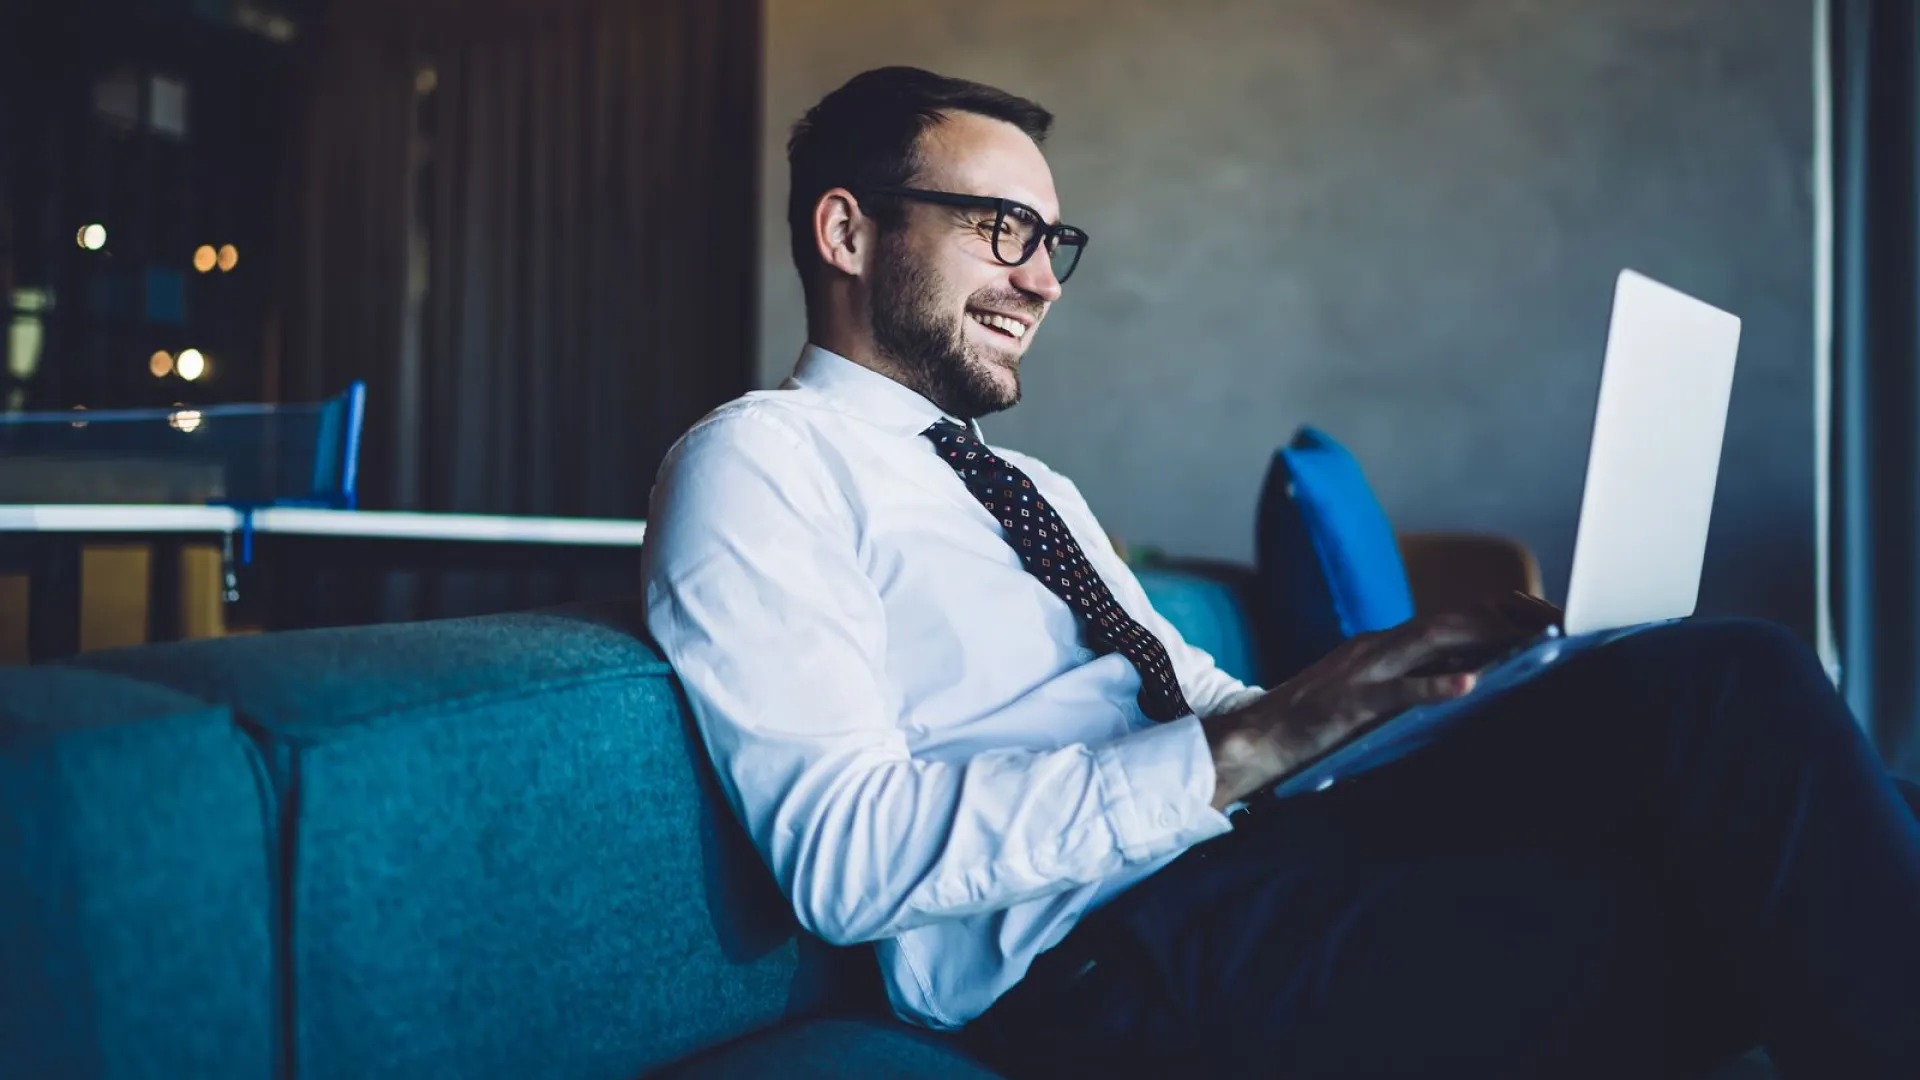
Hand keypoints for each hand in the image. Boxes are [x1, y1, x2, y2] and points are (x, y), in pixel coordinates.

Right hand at [1203, 592, 1558, 809]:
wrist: (1252, 738)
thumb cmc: (1312, 724)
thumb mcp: (1369, 697)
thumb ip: (1409, 684)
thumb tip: (1468, 682)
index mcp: (1383, 646)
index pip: (1449, 619)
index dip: (1497, 614)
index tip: (1544, 619)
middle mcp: (1376, 647)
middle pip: (1449, 622)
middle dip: (1503, 620)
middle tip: (1555, 624)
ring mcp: (1361, 671)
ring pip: (1429, 642)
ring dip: (1481, 639)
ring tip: (1527, 640)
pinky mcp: (1349, 702)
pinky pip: (1398, 690)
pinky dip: (1435, 686)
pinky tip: (1468, 686)